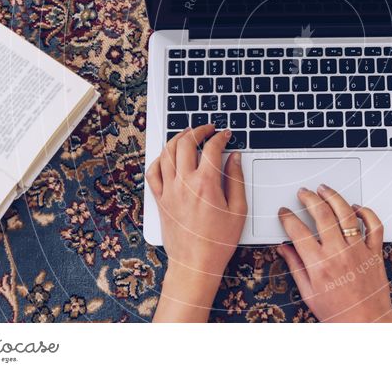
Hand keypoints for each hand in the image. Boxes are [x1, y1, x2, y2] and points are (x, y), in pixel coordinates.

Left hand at [146, 125, 246, 321]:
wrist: (195, 264)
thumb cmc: (218, 242)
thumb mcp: (238, 210)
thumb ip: (236, 179)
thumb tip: (234, 157)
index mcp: (206, 184)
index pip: (211, 148)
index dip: (220, 136)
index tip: (225, 134)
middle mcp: (184, 183)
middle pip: (186, 143)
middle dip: (198, 130)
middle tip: (207, 129)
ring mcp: (169, 190)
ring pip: (167, 153)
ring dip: (177, 138)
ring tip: (187, 134)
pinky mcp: (160, 199)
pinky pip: (153, 172)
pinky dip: (159, 159)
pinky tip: (167, 156)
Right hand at [276, 185, 391, 322]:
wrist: (367, 324)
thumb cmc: (339, 313)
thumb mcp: (308, 293)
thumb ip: (296, 267)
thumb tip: (284, 249)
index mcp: (319, 264)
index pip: (298, 231)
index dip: (288, 217)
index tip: (285, 212)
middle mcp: (339, 253)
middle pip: (321, 214)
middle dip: (308, 198)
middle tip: (303, 193)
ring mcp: (359, 250)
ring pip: (346, 213)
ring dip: (333, 196)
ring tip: (324, 189)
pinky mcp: (375, 252)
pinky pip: (374, 225)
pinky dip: (366, 212)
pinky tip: (356, 207)